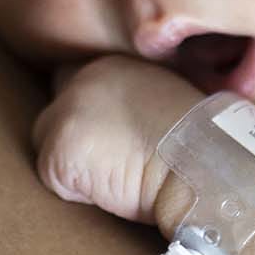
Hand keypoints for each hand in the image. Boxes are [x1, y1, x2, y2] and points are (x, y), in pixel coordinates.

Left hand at [32, 56, 201, 221]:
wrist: (205, 162)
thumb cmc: (202, 144)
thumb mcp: (168, 103)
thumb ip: (136, 101)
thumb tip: (124, 128)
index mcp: (116, 63)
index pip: (80, 84)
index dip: (92, 115)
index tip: (112, 136)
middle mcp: (85, 76)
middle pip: (57, 112)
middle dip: (76, 137)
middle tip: (114, 160)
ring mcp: (67, 109)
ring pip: (49, 144)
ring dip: (76, 164)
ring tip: (120, 173)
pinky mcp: (58, 145)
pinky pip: (55, 179)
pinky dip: (78, 191)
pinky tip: (115, 186)